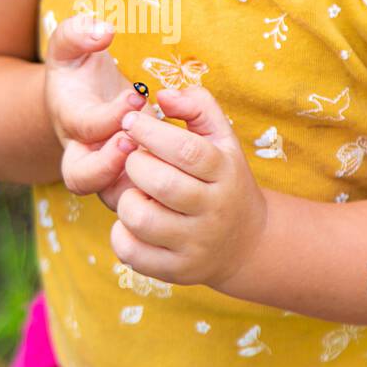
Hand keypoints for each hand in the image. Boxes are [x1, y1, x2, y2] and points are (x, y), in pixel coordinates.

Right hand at [44, 13, 146, 199]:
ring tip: (163, 158)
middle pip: (80, 178)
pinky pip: (138, 199)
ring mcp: (103, 172)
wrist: (79, 102)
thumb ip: (78, 32)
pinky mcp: (124, 182)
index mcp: (70, 119)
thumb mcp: (68, 46)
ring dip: (138, 183)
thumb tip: (103, 30)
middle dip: (108, 165)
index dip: (111, 115)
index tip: (138, 95)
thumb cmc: (76, 71)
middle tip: (134, 143)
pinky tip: (182, 166)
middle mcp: (82, 152)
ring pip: (111, 196)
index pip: (85, 126)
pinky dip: (157, 190)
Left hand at [111, 85, 267, 287]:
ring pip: (142, 219)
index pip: (186, 150)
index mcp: (225, 172)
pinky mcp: (177, 271)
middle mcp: (214, 210)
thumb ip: (197, 105)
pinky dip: (121, 234)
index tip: (131, 121)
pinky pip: (132, 253)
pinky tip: (131, 220)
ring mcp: (196, 244)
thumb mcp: (221, 138)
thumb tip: (162, 95)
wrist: (245, 242)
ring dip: (126, 199)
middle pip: (162, 184)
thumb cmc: (222, 178)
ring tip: (135, 192)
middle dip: (134, 164)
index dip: (151, 132)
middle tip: (132, 159)